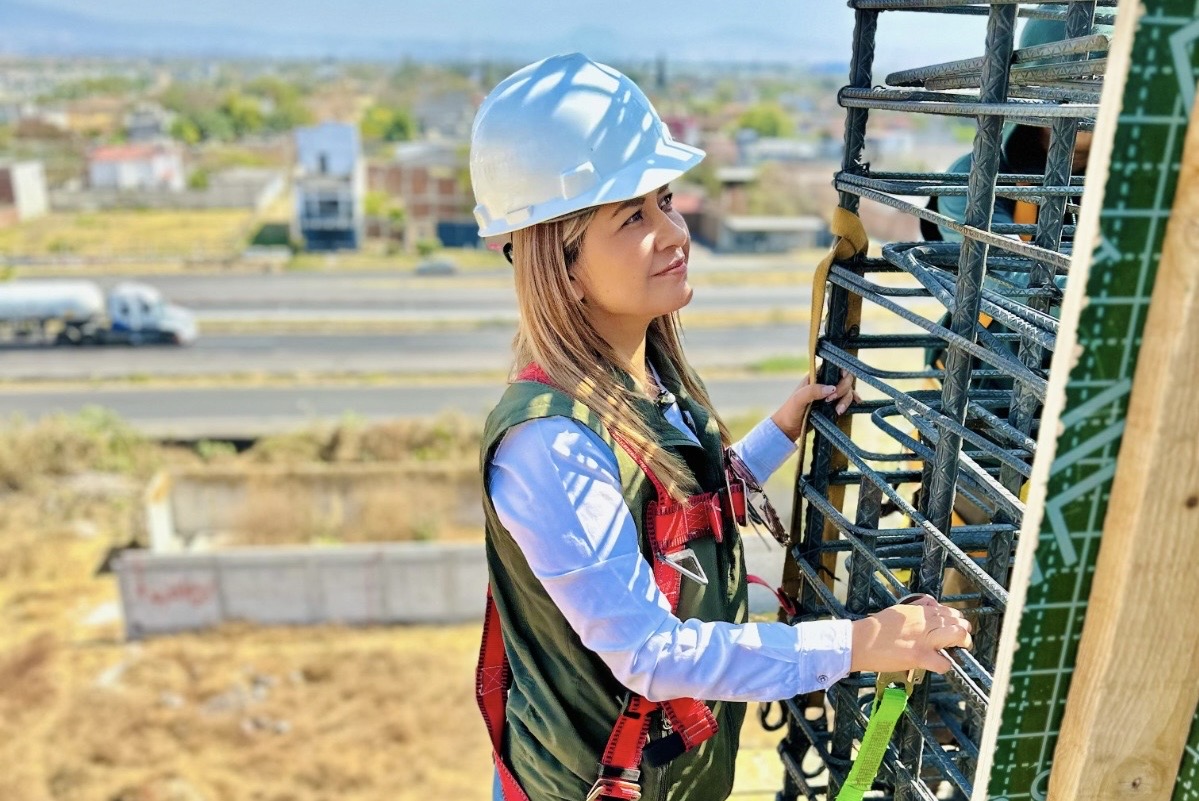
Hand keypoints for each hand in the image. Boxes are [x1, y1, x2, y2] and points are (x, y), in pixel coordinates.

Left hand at [770, 369, 859, 439]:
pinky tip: (856, 403)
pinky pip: (848, 399)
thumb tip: (831, 388)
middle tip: (831, 401)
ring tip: (838, 411)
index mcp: (815, 376)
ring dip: (847, 399)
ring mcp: (829, 394)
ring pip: (848, 390)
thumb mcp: (798, 399)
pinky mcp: (833, 404)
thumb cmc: (790, 412)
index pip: (835, 367)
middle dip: (843, 390)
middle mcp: (824, 383)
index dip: (841, 374)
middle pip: (844, 379)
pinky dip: (852, 401)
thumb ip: (812, 391)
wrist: (788, 429)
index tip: (834, 389)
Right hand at [849, 594, 972, 673]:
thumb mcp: (898, 610)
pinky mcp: (919, 656)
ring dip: (962, 644)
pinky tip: (939, 665)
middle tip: (962, 641)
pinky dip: (945, 666)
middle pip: (958, 622)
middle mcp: (925, 622)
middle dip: (965, 632)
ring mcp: (924, 639)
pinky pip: (944, 663)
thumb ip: (917, 607)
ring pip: (958, 636)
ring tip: (959, 650)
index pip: (949, 612)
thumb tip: (931, 603)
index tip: (956, 626)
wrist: (860, 641)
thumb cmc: (876, 628)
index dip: (957, 620)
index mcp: (920, 611)